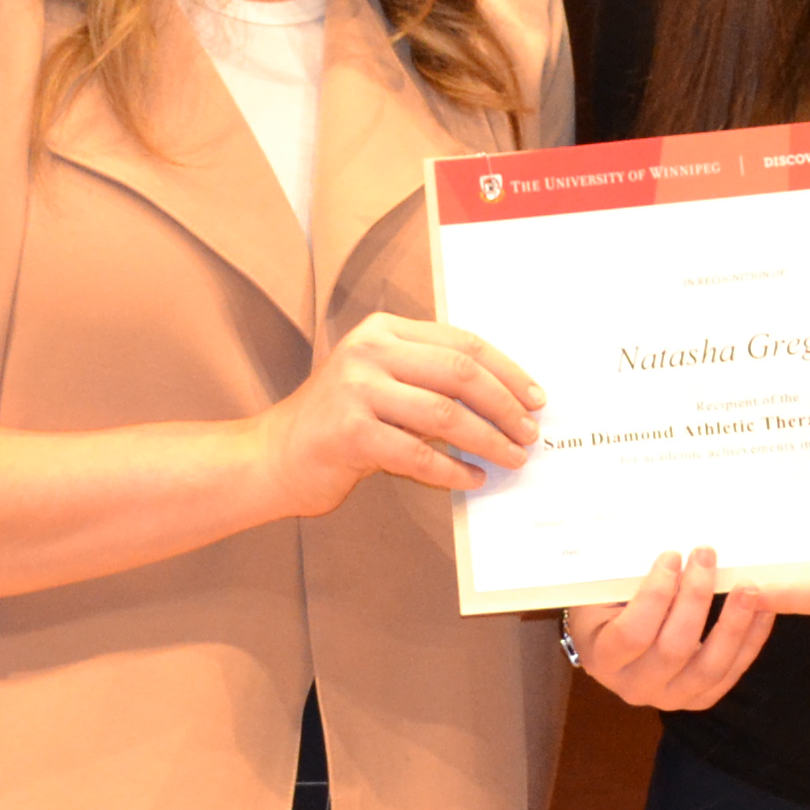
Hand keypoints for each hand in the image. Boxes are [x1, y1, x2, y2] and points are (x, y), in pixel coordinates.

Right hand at [258, 313, 544, 516]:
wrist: (274, 456)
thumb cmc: (338, 423)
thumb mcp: (381, 382)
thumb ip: (429, 379)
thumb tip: (504, 401)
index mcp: (383, 331)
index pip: (462, 343)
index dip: (507, 371)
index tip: (534, 397)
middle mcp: (369, 352)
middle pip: (460, 373)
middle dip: (504, 406)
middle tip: (529, 433)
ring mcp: (356, 390)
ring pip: (445, 415)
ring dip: (488, 440)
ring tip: (511, 458)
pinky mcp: (349, 433)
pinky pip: (418, 455)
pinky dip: (453, 471)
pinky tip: (472, 479)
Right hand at [564, 549, 775, 710]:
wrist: (615, 644)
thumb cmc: (607, 609)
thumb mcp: (602, 592)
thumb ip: (628, 576)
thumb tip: (673, 551)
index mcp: (603, 658)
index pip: (632, 633)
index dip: (655, 594)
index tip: (672, 555)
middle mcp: (635, 687)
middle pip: (674, 649)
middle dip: (695, 597)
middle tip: (706, 557)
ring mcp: (671, 697)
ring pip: (709, 667)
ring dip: (732, 623)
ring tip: (747, 586)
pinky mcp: (700, 697)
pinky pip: (732, 672)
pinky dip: (751, 640)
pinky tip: (762, 609)